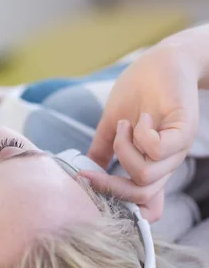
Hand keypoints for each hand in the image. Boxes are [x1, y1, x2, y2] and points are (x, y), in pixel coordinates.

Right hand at [84, 45, 199, 220]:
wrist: (160, 62)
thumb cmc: (137, 91)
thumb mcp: (111, 125)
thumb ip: (102, 151)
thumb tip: (85, 172)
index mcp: (150, 166)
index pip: (145, 206)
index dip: (117, 203)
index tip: (87, 183)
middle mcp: (166, 164)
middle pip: (140, 196)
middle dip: (108, 184)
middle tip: (90, 166)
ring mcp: (176, 149)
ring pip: (144, 174)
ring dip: (123, 150)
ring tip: (124, 125)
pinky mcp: (183, 130)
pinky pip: (157, 149)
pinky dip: (140, 136)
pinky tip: (139, 119)